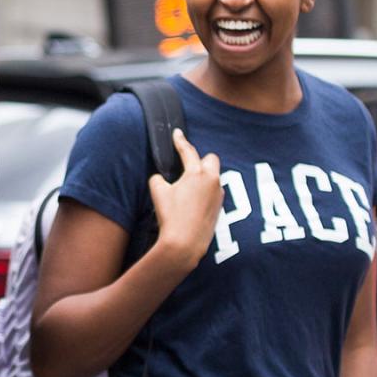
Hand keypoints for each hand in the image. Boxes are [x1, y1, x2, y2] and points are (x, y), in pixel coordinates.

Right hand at [149, 128, 222, 267]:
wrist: (184, 243)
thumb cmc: (171, 217)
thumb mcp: (157, 192)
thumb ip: (158, 179)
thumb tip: (162, 179)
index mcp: (196, 173)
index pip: (187, 151)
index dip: (180, 141)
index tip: (177, 133)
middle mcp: (212, 181)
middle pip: (211, 159)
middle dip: (200, 160)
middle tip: (186, 169)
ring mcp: (218, 194)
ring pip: (213, 177)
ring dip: (203, 178)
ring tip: (188, 191)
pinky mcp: (219, 207)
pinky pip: (214, 192)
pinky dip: (205, 193)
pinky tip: (193, 204)